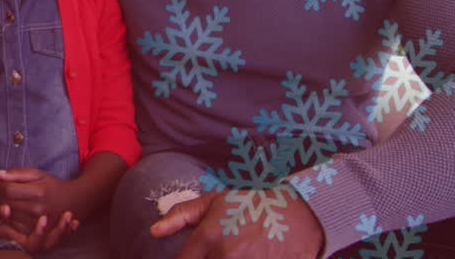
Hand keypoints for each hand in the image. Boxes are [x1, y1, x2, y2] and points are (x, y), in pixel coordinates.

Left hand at [0, 167, 75, 232]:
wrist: (70, 202)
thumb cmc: (50, 185)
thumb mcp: (36, 174)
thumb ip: (16, 173)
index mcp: (38, 191)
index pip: (7, 189)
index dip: (0, 184)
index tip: (2, 181)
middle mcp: (37, 208)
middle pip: (6, 202)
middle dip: (2, 195)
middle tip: (8, 190)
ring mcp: (36, 222)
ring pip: (9, 215)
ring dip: (6, 207)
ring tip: (13, 199)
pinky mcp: (35, 230)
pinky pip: (14, 225)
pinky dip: (11, 217)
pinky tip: (16, 210)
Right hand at [0, 208, 77, 252]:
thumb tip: (6, 209)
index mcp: (12, 240)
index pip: (31, 242)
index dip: (39, 232)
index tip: (43, 218)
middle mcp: (23, 243)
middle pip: (46, 244)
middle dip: (58, 232)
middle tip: (67, 216)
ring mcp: (29, 238)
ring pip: (51, 240)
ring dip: (63, 230)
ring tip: (71, 216)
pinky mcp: (33, 232)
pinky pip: (52, 233)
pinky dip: (63, 228)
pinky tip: (74, 220)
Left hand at [151, 189, 324, 258]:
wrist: (299, 212)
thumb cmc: (253, 203)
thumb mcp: (214, 201)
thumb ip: (181, 216)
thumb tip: (154, 231)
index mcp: (209, 237)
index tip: (193, 256)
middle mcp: (226, 256)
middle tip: (221, 250)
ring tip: (238, 250)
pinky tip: (251, 255)